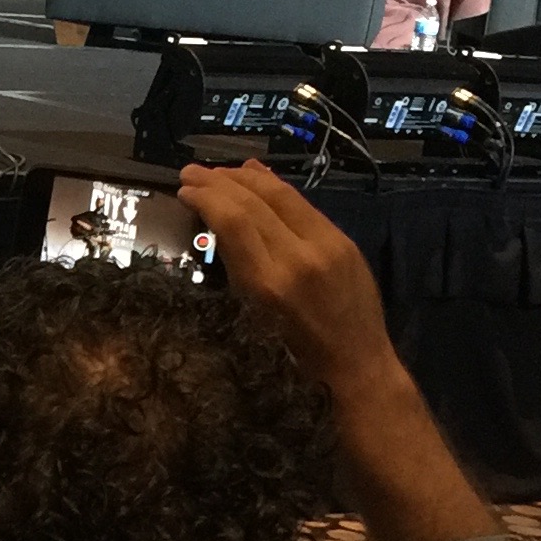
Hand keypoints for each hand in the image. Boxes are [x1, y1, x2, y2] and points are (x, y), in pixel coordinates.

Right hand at [178, 159, 390, 396]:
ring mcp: (327, 246)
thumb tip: (219, 226)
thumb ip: (240, 272)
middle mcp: (299, 258)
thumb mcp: (253, 321)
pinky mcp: (344, 242)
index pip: (235, 222)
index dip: (207, 198)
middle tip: (190, 172)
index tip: (184, 191)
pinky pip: (304, 205)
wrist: (357, 369)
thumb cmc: (295, 361)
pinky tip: (258, 176)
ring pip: (281, 195)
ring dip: (246, 178)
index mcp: (271, 286)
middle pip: (255, 202)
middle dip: (218, 181)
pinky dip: (276, 187)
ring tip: (219, 171)